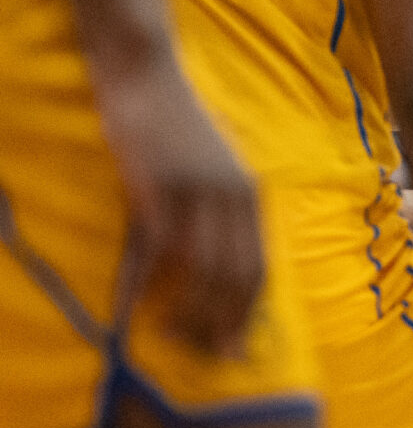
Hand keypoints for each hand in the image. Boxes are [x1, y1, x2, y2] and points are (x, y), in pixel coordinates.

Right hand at [93, 58, 264, 355]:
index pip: (258, 266)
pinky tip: (139, 305)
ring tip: (176, 338)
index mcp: (251, 195)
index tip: (238, 346)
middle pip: (238, 275)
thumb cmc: (175, 122)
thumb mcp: (215, 166)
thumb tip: (217, 260)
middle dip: (226, 321)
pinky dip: (149, 281)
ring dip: (191, 309)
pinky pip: (158, 246)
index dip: (249, 312)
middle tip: (210, 354)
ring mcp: (197, 191)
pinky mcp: (159, 183)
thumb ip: (222, 209)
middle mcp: (234, 196)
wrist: (146, 72)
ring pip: (203, 267)